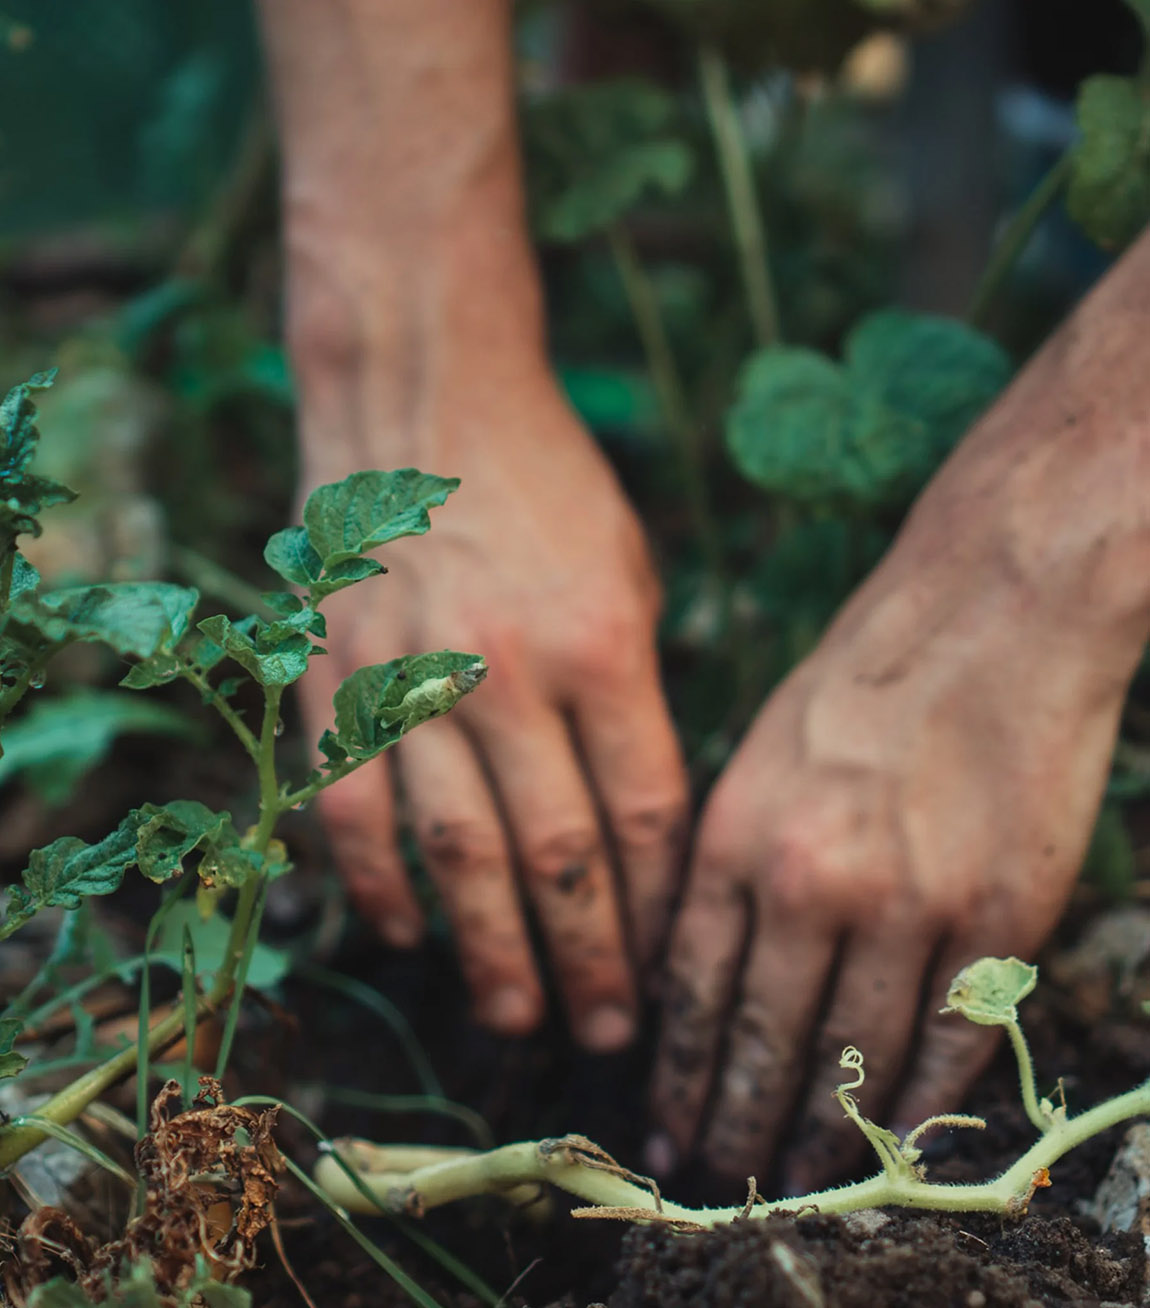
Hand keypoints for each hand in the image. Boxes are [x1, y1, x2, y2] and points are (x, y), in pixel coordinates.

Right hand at [299, 374, 687, 1050]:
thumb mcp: (631, 573)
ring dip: (488, 950)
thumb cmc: (549, 489)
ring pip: (456, 853)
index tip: (671, 965)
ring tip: (518, 1017)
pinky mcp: (338, 678)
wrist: (424, 402)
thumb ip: (635, 694)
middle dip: (590, 959)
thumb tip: (640, 819)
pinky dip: (380, 883)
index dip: (659, 905)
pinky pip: (355, 808)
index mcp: (604, 646)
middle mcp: (509, 674)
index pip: (644, 813)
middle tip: (607, 1035)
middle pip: (558, 855)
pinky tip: (408, 935)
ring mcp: (413, 679)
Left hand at [650, 465, 1143, 1191]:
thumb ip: (725, 862)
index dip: (677, 1073)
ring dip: (820, 1131)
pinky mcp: (997, 915)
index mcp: (736, 835)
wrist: (991, 611)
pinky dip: (919, 1106)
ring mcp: (908, 904)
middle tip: (717, 1178)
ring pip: (852, 1058)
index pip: (691, 990)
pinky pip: (950, 1042)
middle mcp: (810, 881)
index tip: (664, 1127)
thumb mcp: (757, 754)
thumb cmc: (862, 676)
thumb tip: (693, 968)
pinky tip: (894, 1143)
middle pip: (761, 1040)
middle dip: (732, 1122)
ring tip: (793, 1176)